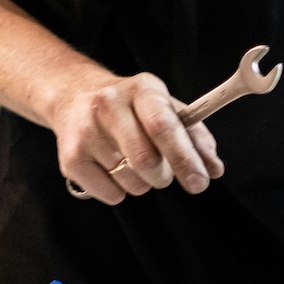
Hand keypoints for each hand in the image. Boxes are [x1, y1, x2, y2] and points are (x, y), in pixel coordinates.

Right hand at [50, 72, 224, 204]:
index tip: (200, 182)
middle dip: (164, 176)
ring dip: (143, 183)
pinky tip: (113, 169)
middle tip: (163, 172)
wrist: (73, 95)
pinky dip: (120, 191)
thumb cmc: (133, 108)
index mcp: (142, 89)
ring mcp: (85, 131)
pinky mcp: (70, 158)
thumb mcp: (167, 109)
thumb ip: (196, 138)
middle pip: (146, 160)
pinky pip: (111, 194)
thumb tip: (213, 169)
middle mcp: (109, 105)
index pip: (164, 127)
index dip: (185, 158)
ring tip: (132, 162)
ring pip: (131, 182)